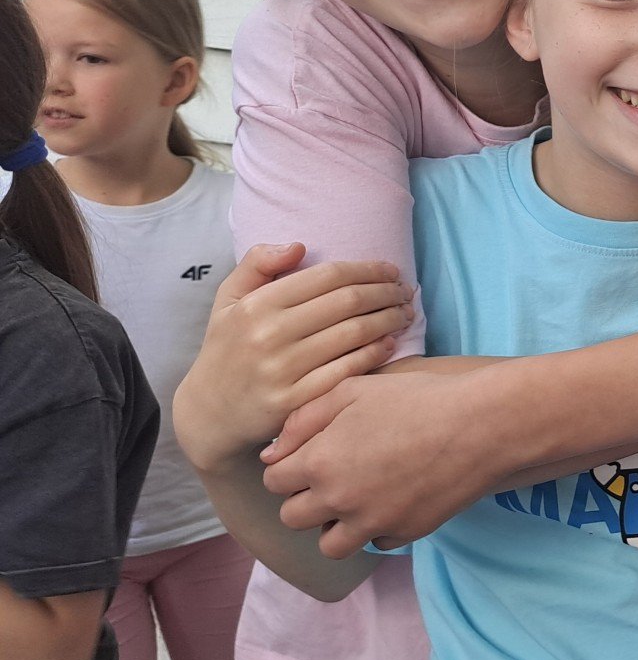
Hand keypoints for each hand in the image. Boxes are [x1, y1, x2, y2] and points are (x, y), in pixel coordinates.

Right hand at [173, 244, 410, 469]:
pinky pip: (348, 371)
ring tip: (404, 313)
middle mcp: (269, 335)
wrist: (210, 414)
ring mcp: (283, 371)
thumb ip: (257, 264)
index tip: (390, 269)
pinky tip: (390, 343)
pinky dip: (376, 354)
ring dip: (389, 320)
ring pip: (354, 335)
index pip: (328, 276)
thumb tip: (299, 246)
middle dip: (386, 292)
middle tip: (405, 291)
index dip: (367, 269)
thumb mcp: (228, 300)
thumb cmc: (228, 348)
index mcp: (257, 305)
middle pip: (348, 302)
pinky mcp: (295, 402)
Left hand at [260, 361, 499, 558]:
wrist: (481, 425)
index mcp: (319, 462)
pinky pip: (377, 543)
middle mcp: (338, 500)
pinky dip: (378, 528)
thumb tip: (272, 453)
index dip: (288, 467)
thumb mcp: (354, 391)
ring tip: (355, 500)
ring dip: (335, 525)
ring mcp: (372, 522)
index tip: (309, 456)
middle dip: (305, 498)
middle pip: (293, 518)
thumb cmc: (418, 398)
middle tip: (331, 477)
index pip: (274, 481)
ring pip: (330, 545)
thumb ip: (304, 419)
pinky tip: (394, 501)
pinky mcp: (405, 534)